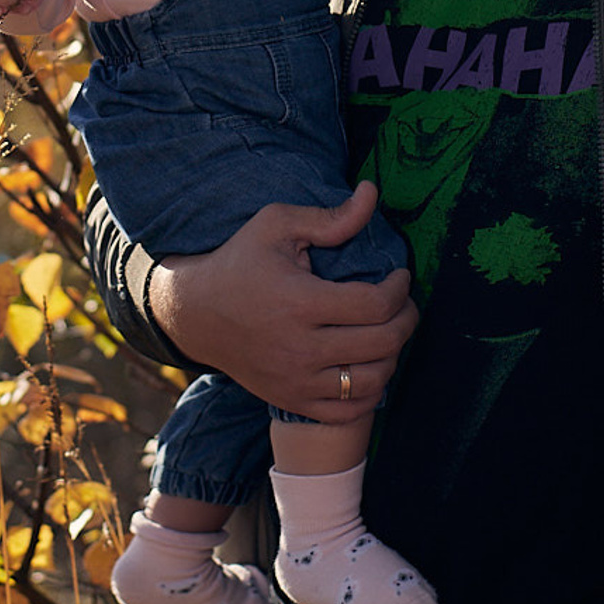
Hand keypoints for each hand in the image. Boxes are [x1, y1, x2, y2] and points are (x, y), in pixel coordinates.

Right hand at [149, 181, 417, 423]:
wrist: (196, 313)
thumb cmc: (240, 261)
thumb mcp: (277, 225)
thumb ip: (330, 217)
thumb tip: (373, 193)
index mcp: (300, 302)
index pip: (375, 304)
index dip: (400, 289)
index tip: (400, 276)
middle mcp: (301, 348)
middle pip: (382, 343)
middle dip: (407, 319)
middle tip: (405, 302)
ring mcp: (297, 381)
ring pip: (372, 381)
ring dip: (393, 355)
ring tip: (389, 331)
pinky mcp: (293, 401)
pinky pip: (349, 411)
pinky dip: (372, 391)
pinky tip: (370, 364)